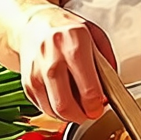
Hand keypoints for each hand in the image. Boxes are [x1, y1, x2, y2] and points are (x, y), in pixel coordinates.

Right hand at [16, 3, 116, 123]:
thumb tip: (113, 89)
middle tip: (91, 113)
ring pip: (53, 110)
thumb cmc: (67, 29)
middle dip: (83, 116)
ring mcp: (36, 71)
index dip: (96, 104)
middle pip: (66, 104)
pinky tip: (65, 100)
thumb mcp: (95, 36)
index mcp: (74, 43)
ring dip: (70, 116)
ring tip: (80, 108)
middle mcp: (52, 58)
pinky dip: (56, 111)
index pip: (88, 87)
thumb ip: (107, 62)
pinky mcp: (27, 83)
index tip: (101, 106)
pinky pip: (43, 108)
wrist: (34, 23)